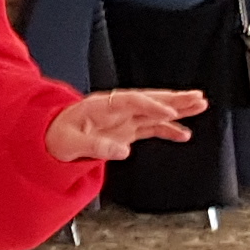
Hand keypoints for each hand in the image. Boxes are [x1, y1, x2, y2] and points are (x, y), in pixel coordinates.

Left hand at [45, 88, 206, 161]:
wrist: (50, 138)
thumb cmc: (56, 136)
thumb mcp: (71, 144)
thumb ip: (96, 147)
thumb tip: (122, 151)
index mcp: (101, 106)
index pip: (132, 101)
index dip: (151, 105)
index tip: (169, 112)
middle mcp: (115, 109)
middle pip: (149, 99)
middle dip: (174, 99)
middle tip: (197, 98)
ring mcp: (123, 118)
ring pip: (155, 110)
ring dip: (177, 108)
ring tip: (200, 105)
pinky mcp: (126, 129)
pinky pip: (151, 126)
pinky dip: (168, 129)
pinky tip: (184, 133)